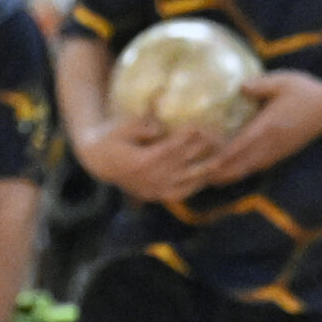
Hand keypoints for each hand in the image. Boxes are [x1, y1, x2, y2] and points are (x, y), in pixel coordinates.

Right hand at [74, 116, 220, 205]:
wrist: (99, 162)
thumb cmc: (111, 138)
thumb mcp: (122, 126)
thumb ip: (142, 125)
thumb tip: (161, 128)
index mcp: (142, 162)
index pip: (170, 148)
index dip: (186, 137)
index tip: (200, 125)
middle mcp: (151, 179)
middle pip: (183, 163)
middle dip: (201, 149)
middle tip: (219, 135)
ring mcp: (155, 190)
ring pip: (186, 181)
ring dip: (206, 169)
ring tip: (222, 158)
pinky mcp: (158, 195)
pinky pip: (182, 192)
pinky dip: (196, 184)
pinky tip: (209, 174)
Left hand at [206, 69, 321, 185]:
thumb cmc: (305, 93)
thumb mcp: (283, 82)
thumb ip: (261, 85)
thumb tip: (241, 87)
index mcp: (268, 126)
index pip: (242, 145)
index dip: (224, 156)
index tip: (208, 164)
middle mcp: (271, 143)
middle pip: (242, 163)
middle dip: (222, 172)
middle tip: (201, 178)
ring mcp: (277, 151)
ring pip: (250, 168)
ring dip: (231, 175)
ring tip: (213, 180)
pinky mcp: (281, 153)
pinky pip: (259, 166)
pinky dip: (244, 171)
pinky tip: (235, 173)